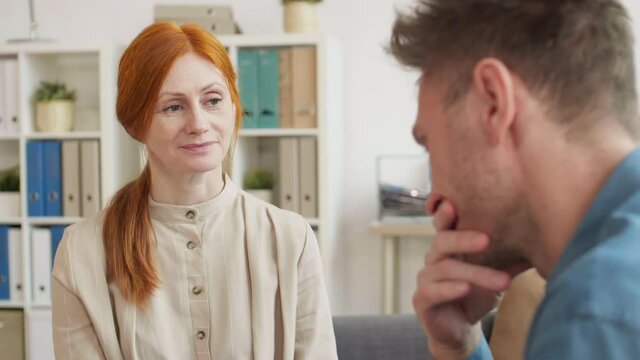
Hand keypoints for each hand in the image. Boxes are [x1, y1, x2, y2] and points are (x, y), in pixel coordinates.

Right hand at [413, 197, 511, 358]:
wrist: (460, 329)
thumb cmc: (475, 295)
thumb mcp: (496, 275)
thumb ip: (512, 259)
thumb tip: (546, 242)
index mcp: (449, 247)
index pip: (444, 225)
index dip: (445, 214)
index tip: (454, 204)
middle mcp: (433, 258)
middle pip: (442, 241)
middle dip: (463, 239)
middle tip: (486, 240)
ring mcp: (425, 279)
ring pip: (446, 269)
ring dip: (475, 273)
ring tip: (503, 281)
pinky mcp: (421, 300)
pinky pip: (432, 291)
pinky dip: (449, 289)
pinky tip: (465, 288)